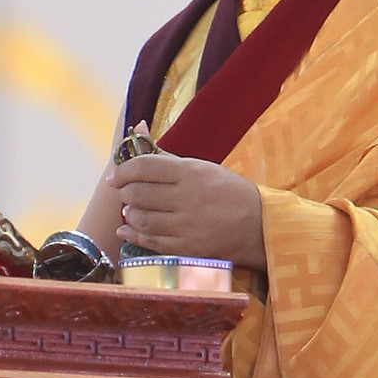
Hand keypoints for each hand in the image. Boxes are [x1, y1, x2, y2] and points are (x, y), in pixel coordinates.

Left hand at [108, 148, 264, 269]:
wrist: (261, 225)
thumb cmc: (229, 192)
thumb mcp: (201, 167)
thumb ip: (165, 154)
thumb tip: (136, 129)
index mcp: (191, 173)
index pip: (144, 166)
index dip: (123, 170)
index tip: (116, 175)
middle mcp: (188, 199)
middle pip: (138, 194)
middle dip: (124, 192)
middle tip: (124, 192)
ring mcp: (187, 226)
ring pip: (141, 219)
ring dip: (129, 214)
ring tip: (130, 209)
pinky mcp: (188, 249)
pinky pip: (151, 242)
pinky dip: (133, 235)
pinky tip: (126, 230)